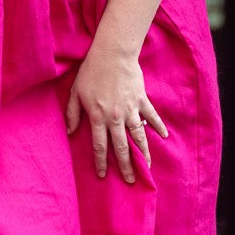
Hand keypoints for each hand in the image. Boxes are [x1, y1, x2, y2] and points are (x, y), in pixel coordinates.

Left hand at [65, 46, 167, 182]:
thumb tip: (70, 132)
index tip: (103, 175)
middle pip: (122, 147)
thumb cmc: (91, 71)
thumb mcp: (75, 92)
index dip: (101, 162)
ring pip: (139, 136)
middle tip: (131, 180)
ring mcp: (130, 109)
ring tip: (147, 167)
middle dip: (126, 166)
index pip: (100, 145)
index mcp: (98, 116)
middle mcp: (115, 117)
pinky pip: (151, 116)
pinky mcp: (141, 99)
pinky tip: (164, 136)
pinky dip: (158, 126)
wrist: (112, 54)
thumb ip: (73, 114)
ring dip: (144, 153)